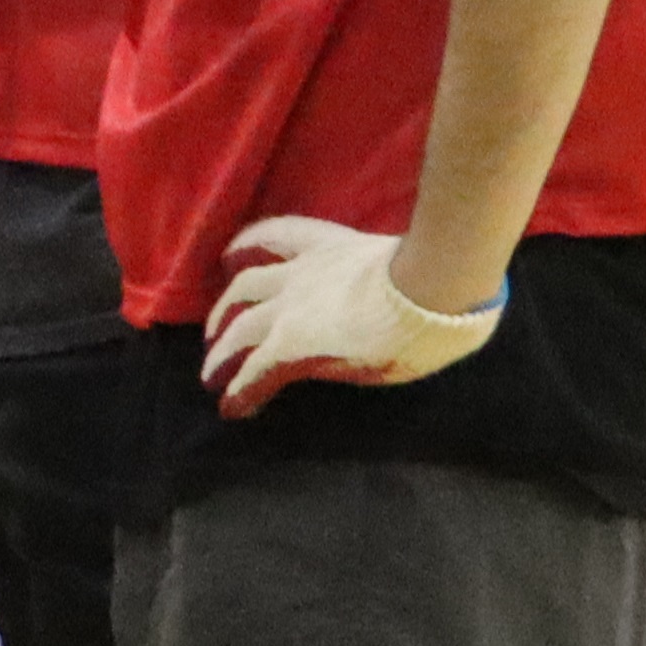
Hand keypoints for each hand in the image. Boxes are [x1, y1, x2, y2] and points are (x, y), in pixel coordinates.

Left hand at [202, 214, 501, 416]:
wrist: (427, 288)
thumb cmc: (434, 275)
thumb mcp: (401, 262)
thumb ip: (388, 274)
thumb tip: (408, 290)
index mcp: (328, 247)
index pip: (276, 237)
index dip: (247, 246)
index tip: (231, 257)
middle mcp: (301, 274)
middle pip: (246, 286)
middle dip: (226, 309)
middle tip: (216, 331)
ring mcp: (292, 310)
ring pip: (240, 329)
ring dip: (222, 353)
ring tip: (211, 375)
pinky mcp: (292, 347)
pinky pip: (256, 371)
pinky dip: (240, 390)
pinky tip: (231, 408)